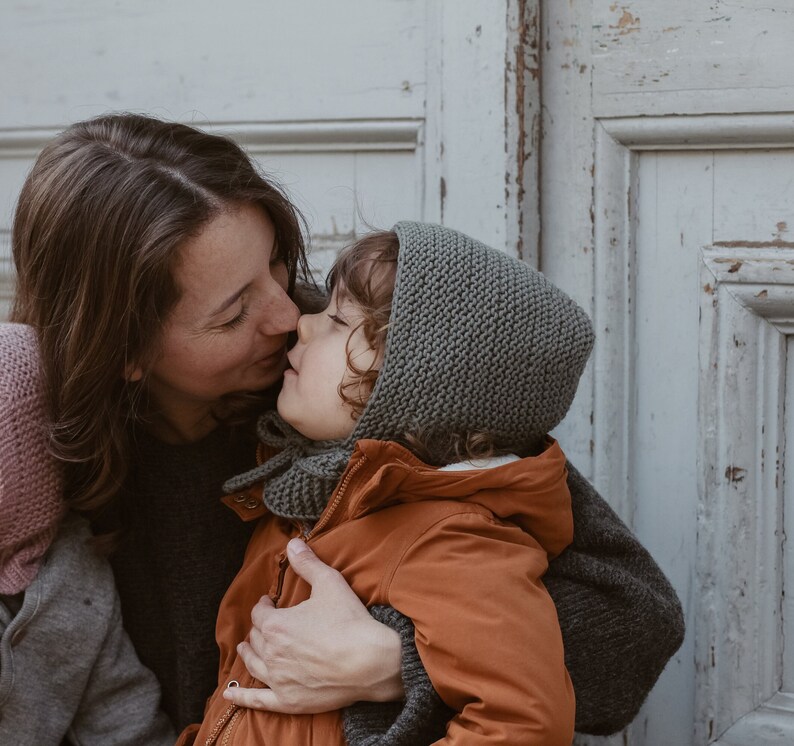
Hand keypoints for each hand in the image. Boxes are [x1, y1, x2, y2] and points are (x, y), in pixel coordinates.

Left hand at [223, 538, 403, 712]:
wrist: (370, 661)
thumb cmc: (350, 622)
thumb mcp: (329, 583)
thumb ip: (307, 563)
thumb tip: (292, 543)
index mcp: (276, 625)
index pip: (259, 613)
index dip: (263, 605)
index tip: (269, 601)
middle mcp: (271, 653)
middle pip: (255, 638)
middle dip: (258, 628)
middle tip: (265, 623)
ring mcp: (278, 679)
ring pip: (253, 664)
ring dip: (247, 653)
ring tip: (245, 648)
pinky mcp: (288, 700)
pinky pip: (257, 701)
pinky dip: (241, 697)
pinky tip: (229, 694)